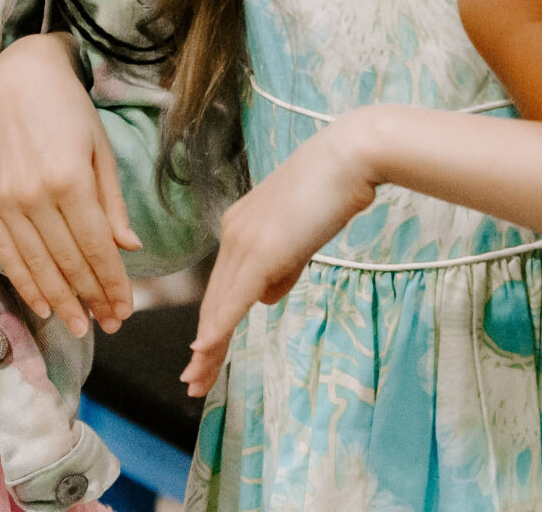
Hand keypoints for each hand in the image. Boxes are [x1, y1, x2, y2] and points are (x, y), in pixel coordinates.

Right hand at [0, 34, 141, 338]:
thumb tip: (129, 248)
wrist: (17, 77)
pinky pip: (6, 253)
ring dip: (61, 301)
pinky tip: (42, 305)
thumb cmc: (69, 108)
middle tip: (110, 323)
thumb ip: (112, 203)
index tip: (126, 308)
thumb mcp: (101, 149)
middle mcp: (35, 194)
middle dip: (92, 299)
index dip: (113, 284)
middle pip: (68, 263)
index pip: (97, 248)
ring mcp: (6, 200)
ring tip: (81, 326)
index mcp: (71, 179)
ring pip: (37, 266)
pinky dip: (25, 283)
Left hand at [183, 114, 378, 397]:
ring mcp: (244, 240)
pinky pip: (235, 296)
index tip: (202, 356)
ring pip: (220, 304)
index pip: (222, 287)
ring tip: (196, 380)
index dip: (212, 325)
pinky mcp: (261, 249)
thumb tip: (263, 299)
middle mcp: (233, 233)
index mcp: (240, 228)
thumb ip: (281, 268)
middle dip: (203, 346)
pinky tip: (205, 348)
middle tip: (192, 382)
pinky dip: (219, 325)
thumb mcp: (302, 237)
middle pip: (214, 301)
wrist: (348, 158)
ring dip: (208, 346)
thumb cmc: (333, 192)